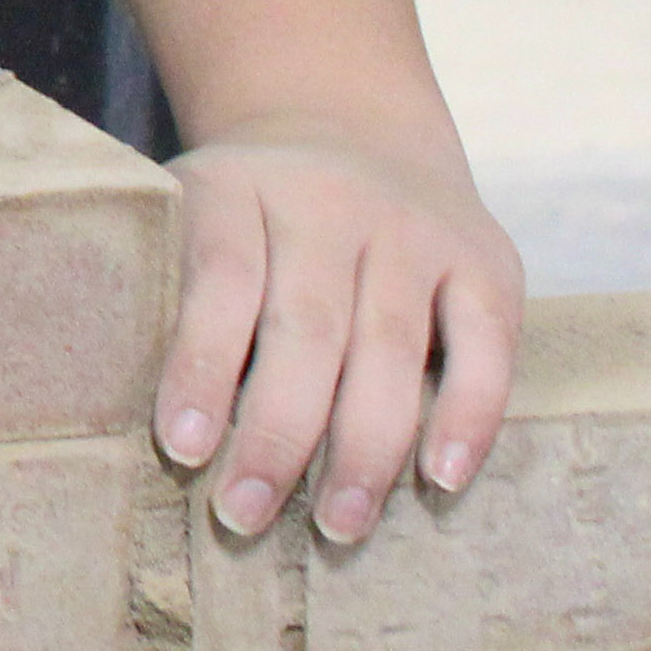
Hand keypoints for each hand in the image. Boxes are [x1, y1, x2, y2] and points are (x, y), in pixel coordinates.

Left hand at [155, 129, 520, 544]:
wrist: (350, 124)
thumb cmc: (248, 215)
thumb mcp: (193, 215)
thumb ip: (174, 293)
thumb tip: (163, 434)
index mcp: (237, 186)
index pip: (219, 280)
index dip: (199, 367)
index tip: (182, 451)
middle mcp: (328, 201)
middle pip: (306, 329)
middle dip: (277, 434)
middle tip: (244, 515)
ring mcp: (412, 228)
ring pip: (392, 347)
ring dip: (365, 448)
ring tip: (337, 526)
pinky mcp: (487, 260)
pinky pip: (484, 345)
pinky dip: (469, 415)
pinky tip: (440, 480)